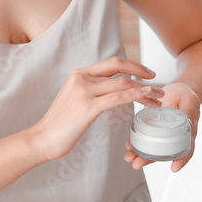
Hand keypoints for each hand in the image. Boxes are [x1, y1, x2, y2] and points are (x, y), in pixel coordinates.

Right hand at [29, 56, 164, 161]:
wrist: (42, 138)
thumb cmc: (60, 125)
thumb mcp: (74, 99)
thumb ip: (90, 91)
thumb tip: (108, 92)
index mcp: (79, 74)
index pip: (111, 63)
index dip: (132, 65)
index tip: (146, 73)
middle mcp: (82, 77)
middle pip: (119, 67)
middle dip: (142, 72)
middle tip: (158, 83)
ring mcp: (84, 91)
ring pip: (123, 83)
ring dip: (145, 89)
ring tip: (158, 98)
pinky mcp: (88, 106)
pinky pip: (118, 97)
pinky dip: (136, 96)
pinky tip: (147, 97)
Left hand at [124, 81, 200, 172]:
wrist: (177, 90)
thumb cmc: (186, 96)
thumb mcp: (190, 100)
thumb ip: (188, 110)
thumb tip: (188, 120)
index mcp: (186, 133)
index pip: (186, 149)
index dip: (181, 159)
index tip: (174, 168)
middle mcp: (173, 137)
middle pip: (163, 153)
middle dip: (149, 159)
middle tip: (137, 164)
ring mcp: (161, 133)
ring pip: (151, 148)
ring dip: (139, 154)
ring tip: (129, 158)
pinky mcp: (151, 126)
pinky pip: (143, 136)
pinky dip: (135, 141)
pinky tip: (128, 145)